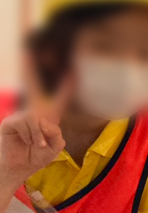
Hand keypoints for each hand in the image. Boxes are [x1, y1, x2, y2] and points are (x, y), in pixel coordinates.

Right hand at [0, 62, 70, 185]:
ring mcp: (20, 115)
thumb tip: (43, 120)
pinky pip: (27, 124)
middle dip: (29, 63)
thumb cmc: (38, 156)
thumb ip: (55, 133)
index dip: (65, 84)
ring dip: (41, 135)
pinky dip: (33, 137)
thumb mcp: (55, 146)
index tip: (71, 71)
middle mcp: (33, 110)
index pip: (58, 96)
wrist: (20, 170)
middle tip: (26, 42)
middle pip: (32, 82)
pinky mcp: (10, 122)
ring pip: (36, 117)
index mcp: (48, 114)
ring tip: (39, 145)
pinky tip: (30, 144)